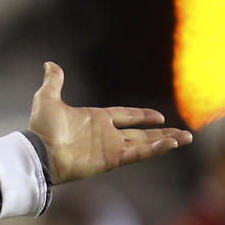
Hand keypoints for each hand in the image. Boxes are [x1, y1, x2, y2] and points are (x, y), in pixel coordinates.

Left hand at [29, 62, 191, 183]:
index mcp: (95, 119)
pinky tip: (170, 144)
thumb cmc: (41, 128)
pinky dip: (154, 149)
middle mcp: (105, 135)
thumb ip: (53, 81)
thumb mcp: (47, 98)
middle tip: (182, 133)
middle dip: (161, 133)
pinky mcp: (110, 160)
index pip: (125, 116)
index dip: (141, 116)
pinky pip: (137, 153)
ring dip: (165, 141)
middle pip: (140, 133)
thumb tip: (49, 64)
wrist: (38, 151)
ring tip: (185, 138)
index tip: (158, 116)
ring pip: (144, 143)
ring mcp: (109, 148)